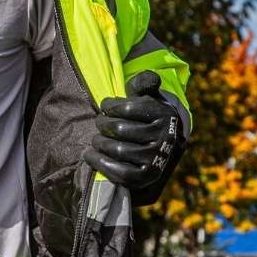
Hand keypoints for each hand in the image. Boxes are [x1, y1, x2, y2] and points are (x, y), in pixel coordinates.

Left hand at [83, 70, 183, 204]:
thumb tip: (152, 78)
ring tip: (96, 139)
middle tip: (99, 123)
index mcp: (165, 114)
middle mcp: (165, 138)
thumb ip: (143, 83)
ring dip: (99, 143)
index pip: (129, 108)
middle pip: (120, 129)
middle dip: (102, 124)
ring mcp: (157, 160)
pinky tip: (91, 155)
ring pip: (118, 150)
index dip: (110, 106)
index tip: (105, 107)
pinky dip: (101, 163)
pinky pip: (121, 172)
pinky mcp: (147, 177)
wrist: (157, 146)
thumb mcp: (145, 95)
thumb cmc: (144, 115)